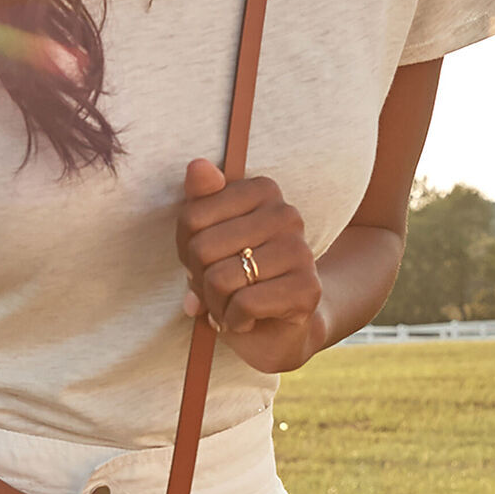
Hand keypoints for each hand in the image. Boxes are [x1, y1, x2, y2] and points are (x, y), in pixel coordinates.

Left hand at [175, 158, 325, 373]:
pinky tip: (247, 320)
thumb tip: (197, 166)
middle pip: (202, 249)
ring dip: (216, 305)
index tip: (205, 262)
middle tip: (218, 290)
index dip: (186, 250)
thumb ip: (201, 199)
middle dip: (200, 280)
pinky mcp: (307, 288)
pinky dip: (234, 321)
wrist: (276, 327)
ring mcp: (300, 251)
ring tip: (231, 306)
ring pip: (221, 280)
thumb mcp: (207, 236)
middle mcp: (286, 214)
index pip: (191, 217)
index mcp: (262, 190)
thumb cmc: (236, 275)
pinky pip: (244, 304)